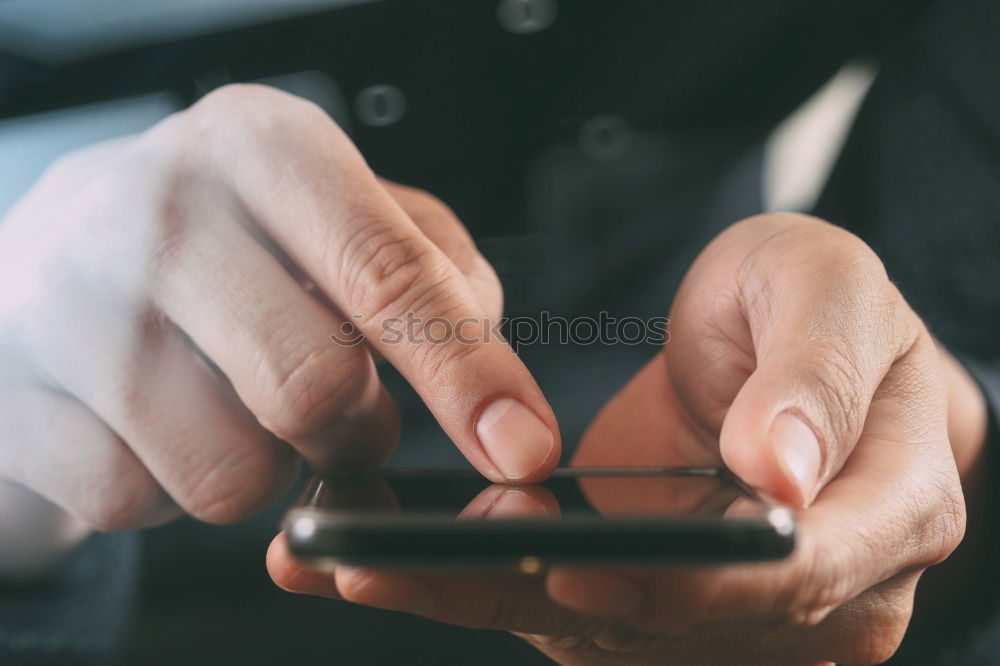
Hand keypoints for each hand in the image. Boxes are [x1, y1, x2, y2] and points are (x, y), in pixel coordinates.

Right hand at [0, 84, 558, 553]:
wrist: (53, 255)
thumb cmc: (230, 236)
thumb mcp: (338, 207)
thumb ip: (435, 269)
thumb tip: (484, 364)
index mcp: (262, 146)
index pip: (388, 273)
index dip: (468, 375)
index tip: (522, 450)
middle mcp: (162, 211)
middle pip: (315, 388)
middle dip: (360, 431)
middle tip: (347, 412)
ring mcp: (71, 304)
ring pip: (231, 474)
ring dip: (266, 466)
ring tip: (238, 406)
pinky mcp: (16, 397)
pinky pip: (142, 503)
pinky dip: (176, 485)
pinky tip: (162, 424)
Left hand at [268, 214, 985, 664]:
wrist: (782, 340)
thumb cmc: (814, 303)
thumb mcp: (827, 287)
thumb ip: (817, 373)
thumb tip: (779, 476)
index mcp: (889, 510)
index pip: (795, 577)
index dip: (686, 582)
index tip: (572, 562)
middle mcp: (821, 588)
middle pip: (676, 627)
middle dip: (536, 599)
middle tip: (395, 566)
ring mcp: (733, 606)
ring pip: (606, 631)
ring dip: (479, 601)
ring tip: (359, 562)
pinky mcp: (657, 597)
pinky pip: (569, 603)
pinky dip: (478, 587)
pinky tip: (389, 563)